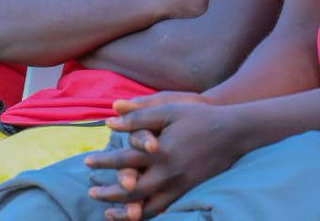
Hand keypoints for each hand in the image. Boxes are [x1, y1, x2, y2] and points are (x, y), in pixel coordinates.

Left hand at [85, 102, 244, 218]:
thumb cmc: (198, 116)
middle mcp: (168, 173)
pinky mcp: (188, 191)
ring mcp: (179, 185)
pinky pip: (164, 209)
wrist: (233, 133)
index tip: (86, 162)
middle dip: (108, 194)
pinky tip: (136, 213)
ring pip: (146, 207)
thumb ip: (139, 114)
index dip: (102, 162)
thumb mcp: (168, 109)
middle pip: (130, 191)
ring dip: (124, 211)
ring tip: (108, 212)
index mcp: (160, 151)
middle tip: (91, 193)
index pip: (123, 160)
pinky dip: (146, 214)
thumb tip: (110, 118)